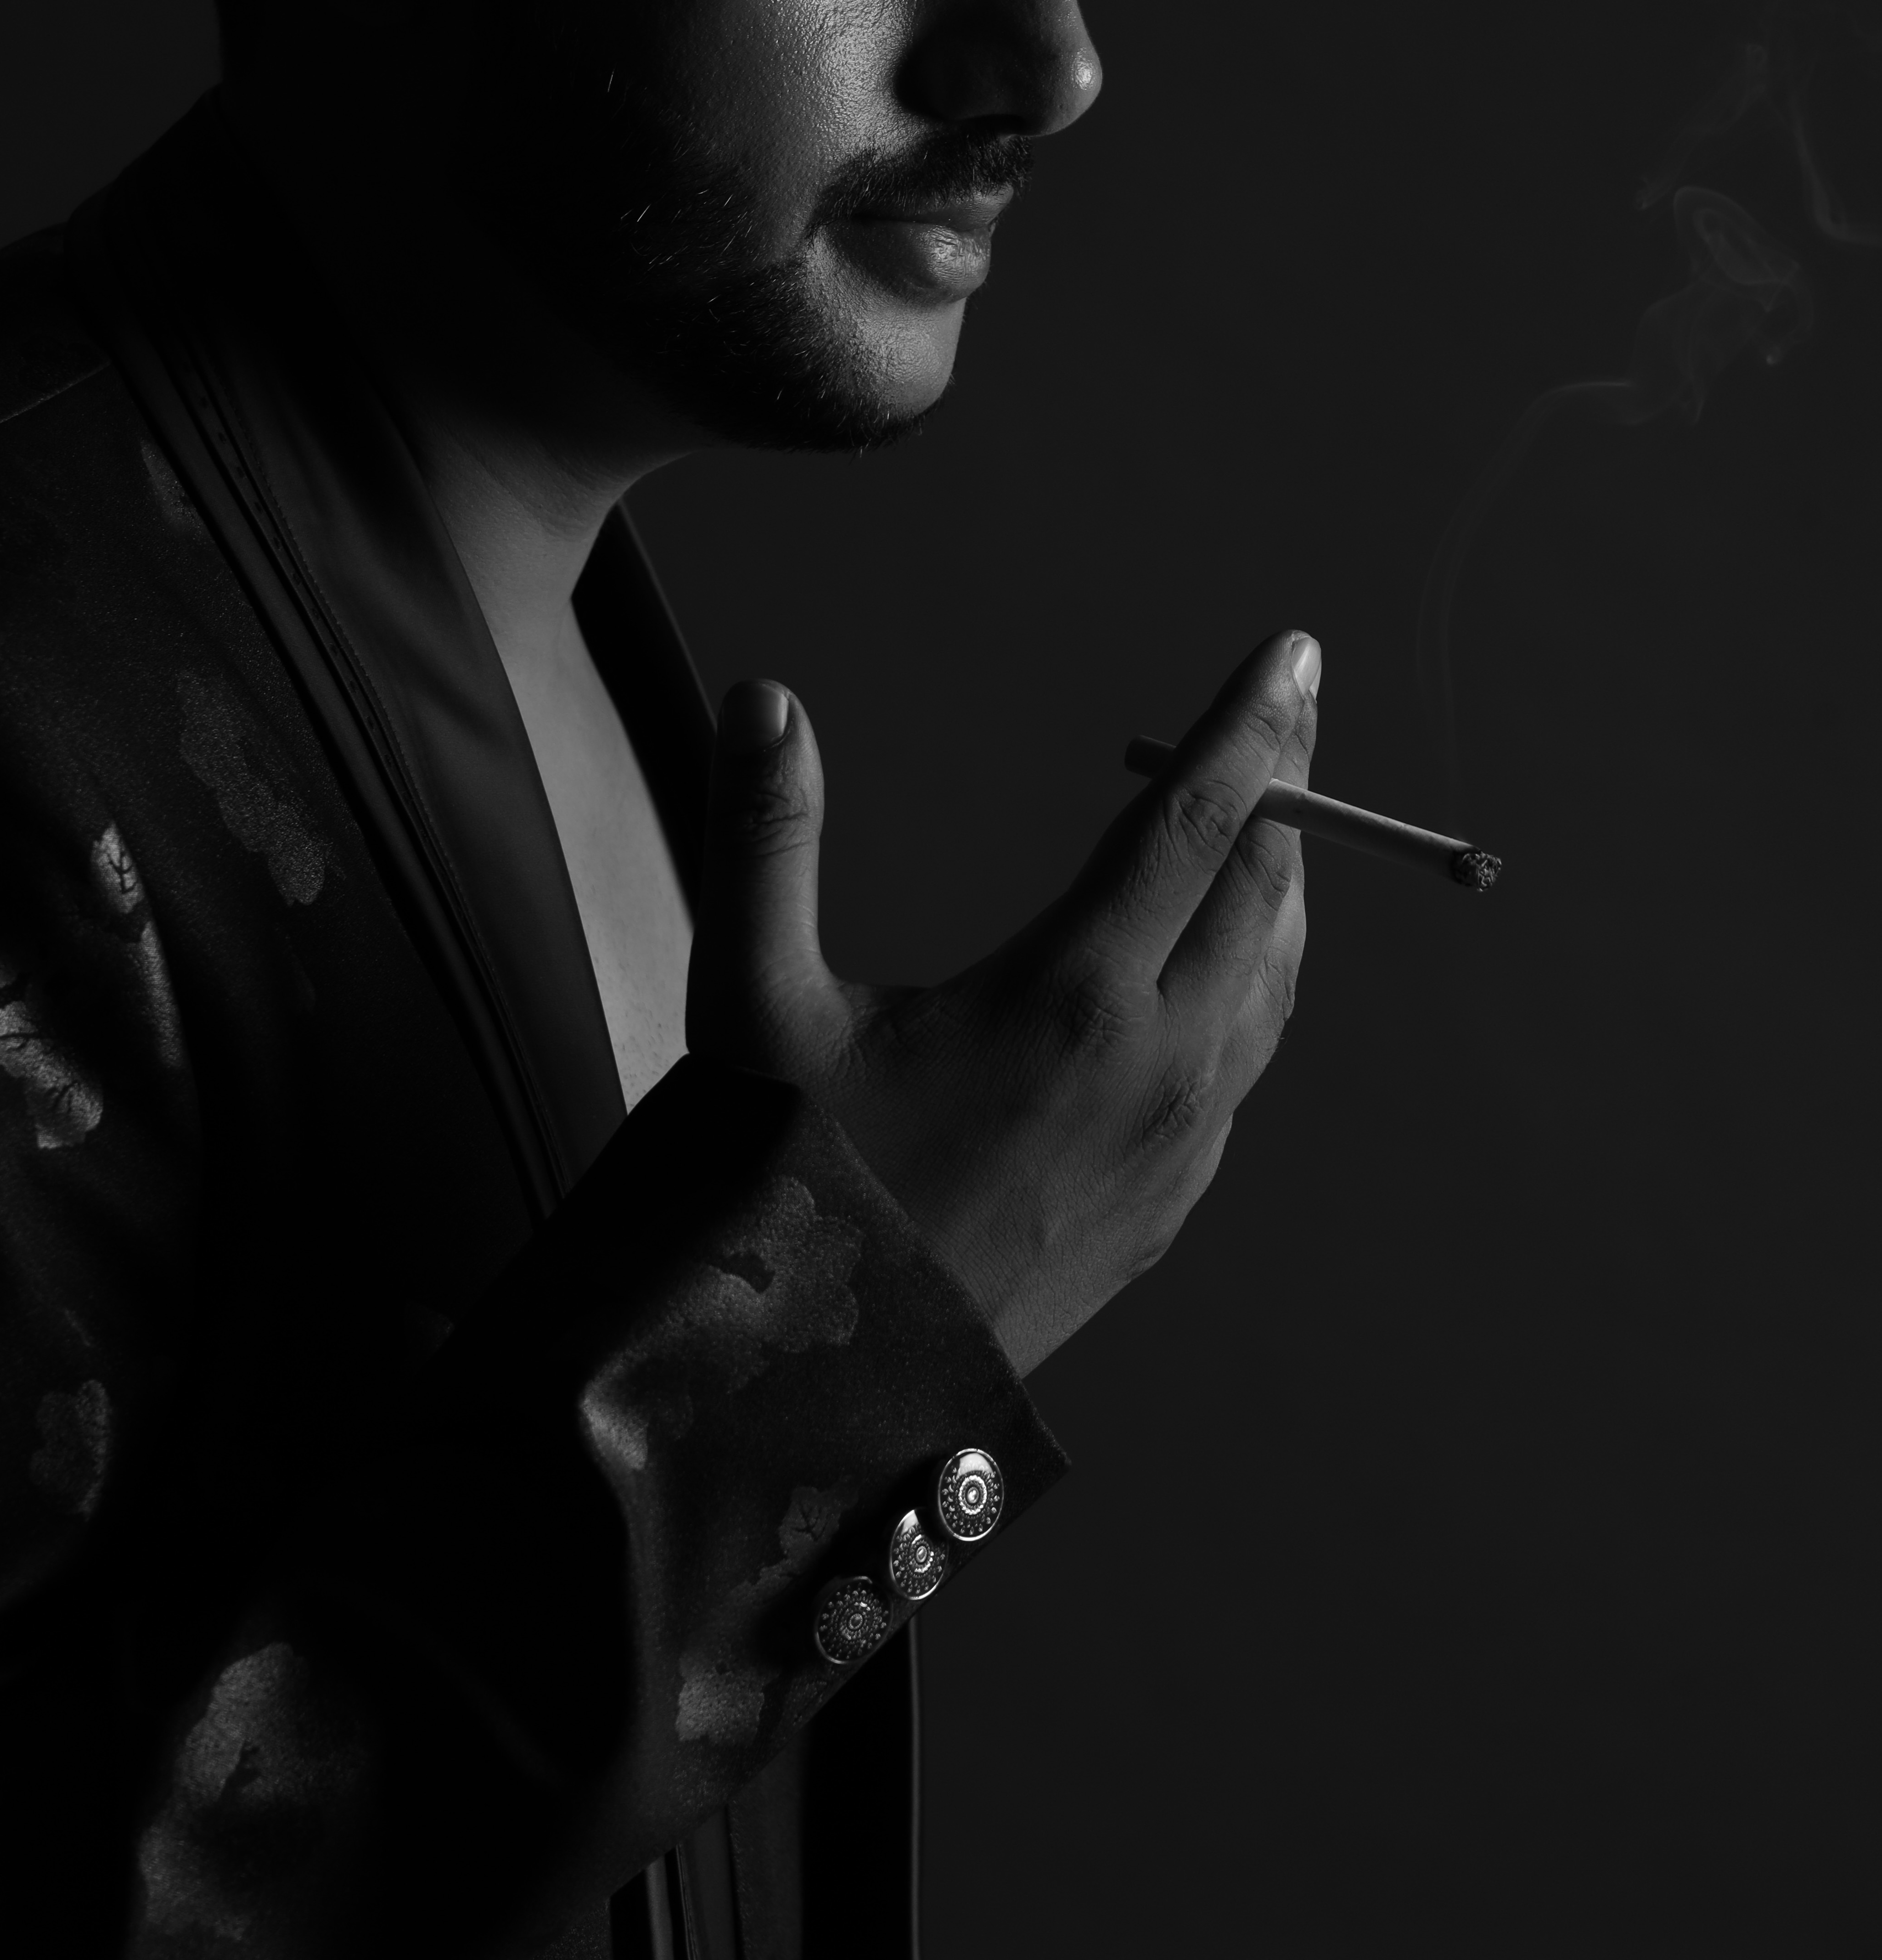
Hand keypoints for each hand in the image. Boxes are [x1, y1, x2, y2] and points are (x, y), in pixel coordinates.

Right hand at [687, 630, 1318, 1378]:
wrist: (827, 1401)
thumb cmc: (789, 1193)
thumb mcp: (753, 1003)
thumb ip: (765, 835)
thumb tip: (762, 695)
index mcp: (1071, 1000)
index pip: (1197, 821)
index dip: (1252, 724)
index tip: (1297, 649)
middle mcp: (1155, 1067)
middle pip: (1266, 890)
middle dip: (1289, 782)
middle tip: (1295, 701)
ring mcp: (1178, 1146)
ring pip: (1274, 980)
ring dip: (1282, 885)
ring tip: (1271, 816)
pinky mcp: (1172, 1206)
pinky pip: (1249, 1063)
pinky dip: (1256, 979)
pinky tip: (1222, 963)